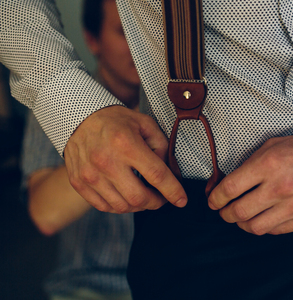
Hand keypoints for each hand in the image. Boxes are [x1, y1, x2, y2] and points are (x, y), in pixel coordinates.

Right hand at [64, 105, 186, 212]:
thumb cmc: (116, 121)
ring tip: (144, 197)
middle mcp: (106, 161)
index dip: (173, 191)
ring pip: (122, 206)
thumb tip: (170, 173)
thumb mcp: (145, 124)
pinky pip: (103, 206)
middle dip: (156, 202)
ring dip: (139, 206)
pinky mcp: (78, 182)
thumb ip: (161, 147)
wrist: (78, 118)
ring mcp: (90, 174)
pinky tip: (126, 197)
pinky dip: (119, 207)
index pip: (156, 175)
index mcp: (127, 144)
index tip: (182, 200)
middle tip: (161, 198)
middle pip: (139, 197)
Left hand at [208, 129, 292, 234]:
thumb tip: (226, 183)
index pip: (230, 188)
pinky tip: (262, 217)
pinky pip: (274, 231)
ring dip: (241, 223)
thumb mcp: (272, 146)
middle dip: (225, 214)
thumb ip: (249, 164)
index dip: (216, 198)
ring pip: (254, 227)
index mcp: (269, 164)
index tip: (213, 200)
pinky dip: (263, 226)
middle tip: (223, 211)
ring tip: (241, 217)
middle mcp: (280, 187)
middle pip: (238, 211)